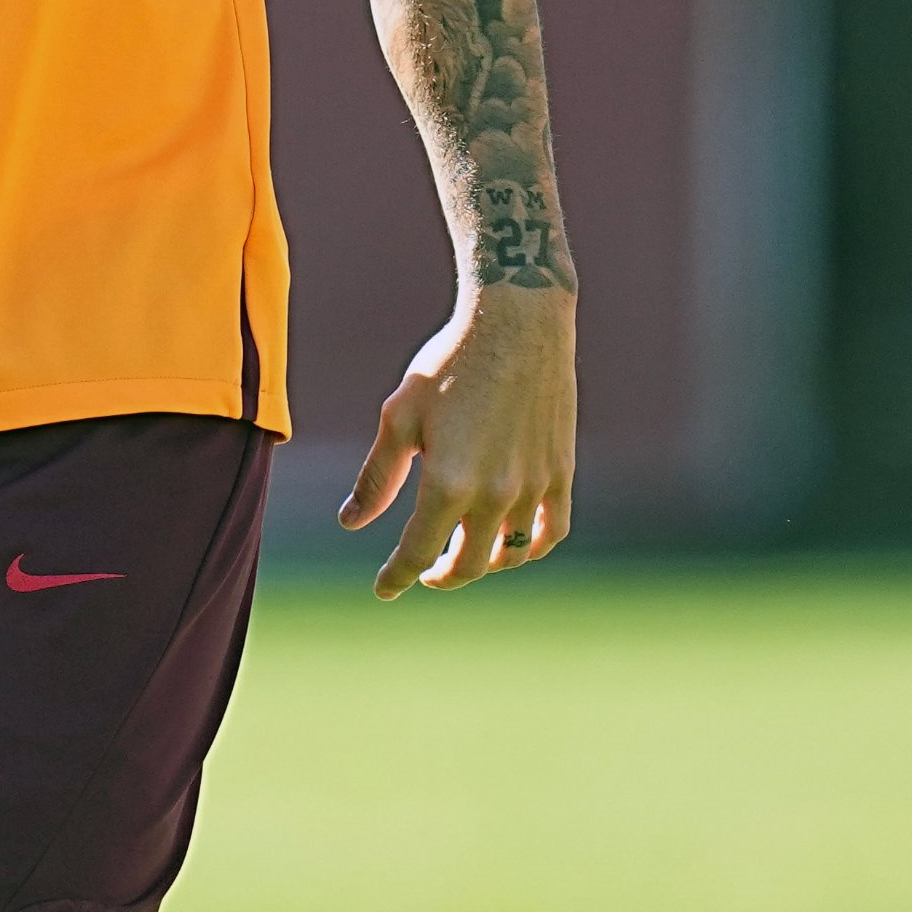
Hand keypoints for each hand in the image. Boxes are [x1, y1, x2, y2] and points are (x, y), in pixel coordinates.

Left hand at [342, 284, 576, 598]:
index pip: (417, 552)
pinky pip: (553, 530)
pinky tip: (512, 542)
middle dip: (440, 576)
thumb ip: (377, 477)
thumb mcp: (399, 418)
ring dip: (485, 564)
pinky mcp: (562, 471)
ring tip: (464, 553)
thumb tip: (350, 522)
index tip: (384, 588)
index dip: (397, 577)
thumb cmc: (449, 364)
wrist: (517, 322)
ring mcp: (534, 486)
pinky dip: (532, 547)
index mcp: (448, 483)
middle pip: (468, 566)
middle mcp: (495, 494)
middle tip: (424, 570)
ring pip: (512, 555)